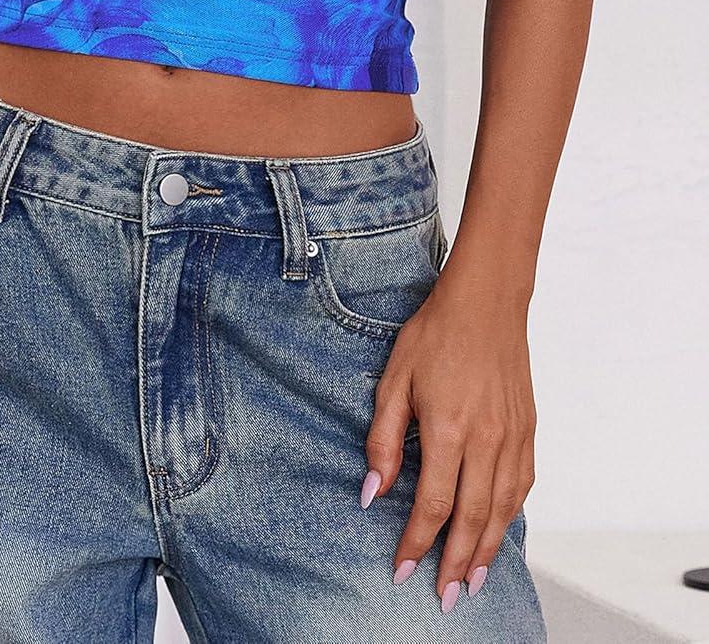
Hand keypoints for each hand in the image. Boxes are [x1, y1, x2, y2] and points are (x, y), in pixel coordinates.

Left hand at [362, 266, 536, 612]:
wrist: (486, 301)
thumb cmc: (434, 335)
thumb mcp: (394, 380)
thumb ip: (383, 440)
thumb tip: (371, 493)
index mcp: (448, 429)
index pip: (433, 505)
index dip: (416, 543)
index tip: (401, 569)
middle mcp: (487, 440)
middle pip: (472, 520)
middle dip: (457, 564)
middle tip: (445, 597)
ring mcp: (513, 437)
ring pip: (502, 510)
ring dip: (487, 550)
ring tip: (474, 580)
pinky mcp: (528, 430)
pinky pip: (522, 486)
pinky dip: (509, 516)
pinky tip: (497, 530)